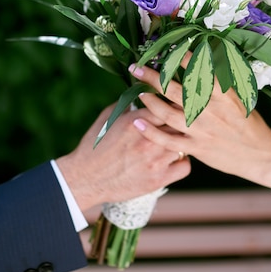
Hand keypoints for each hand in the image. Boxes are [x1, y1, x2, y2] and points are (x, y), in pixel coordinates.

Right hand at [56, 104, 189, 211]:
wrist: (86, 179)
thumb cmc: (95, 147)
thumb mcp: (107, 118)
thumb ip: (128, 105)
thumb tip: (143, 92)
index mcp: (136, 121)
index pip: (167, 104)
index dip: (172, 105)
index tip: (173, 106)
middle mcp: (148, 140)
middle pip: (179, 123)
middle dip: (179, 122)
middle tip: (178, 123)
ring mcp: (155, 160)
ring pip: (184, 143)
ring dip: (181, 141)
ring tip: (174, 141)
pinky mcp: (158, 179)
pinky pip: (185, 166)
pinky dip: (181, 162)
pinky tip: (173, 159)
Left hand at [127, 62, 270, 184]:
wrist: (261, 155)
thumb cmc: (250, 123)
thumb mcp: (241, 96)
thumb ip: (222, 79)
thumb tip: (208, 57)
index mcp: (221, 94)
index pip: (195, 69)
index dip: (176, 58)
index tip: (164, 49)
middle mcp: (208, 110)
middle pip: (173, 89)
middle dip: (152, 76)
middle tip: (136, 67)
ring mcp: (200, 130)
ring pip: (166, 113)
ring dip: (149, 100)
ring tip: (138, 91)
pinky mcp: (196, 148)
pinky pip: (168, 139)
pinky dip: (151, 131)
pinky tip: (138, 122)